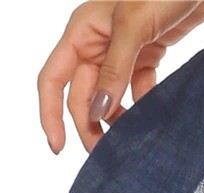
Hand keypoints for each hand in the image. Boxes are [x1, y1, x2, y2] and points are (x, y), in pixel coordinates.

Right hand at [38, 1, 203, 153]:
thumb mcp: (134, 25)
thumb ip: (114, 70)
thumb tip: (97, 112)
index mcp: (82, 31)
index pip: (53, 79)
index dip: (51, 114)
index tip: (58, 148)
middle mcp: (97, 42)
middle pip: (83, 95)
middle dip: (90, 126)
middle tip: (106, 155)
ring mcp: (123, 49)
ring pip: (110, 96)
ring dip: (115, 121)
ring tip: (129, 143)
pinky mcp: (149, 53)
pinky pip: (139, 88)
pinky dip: (143, 105)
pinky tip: (152, 119)